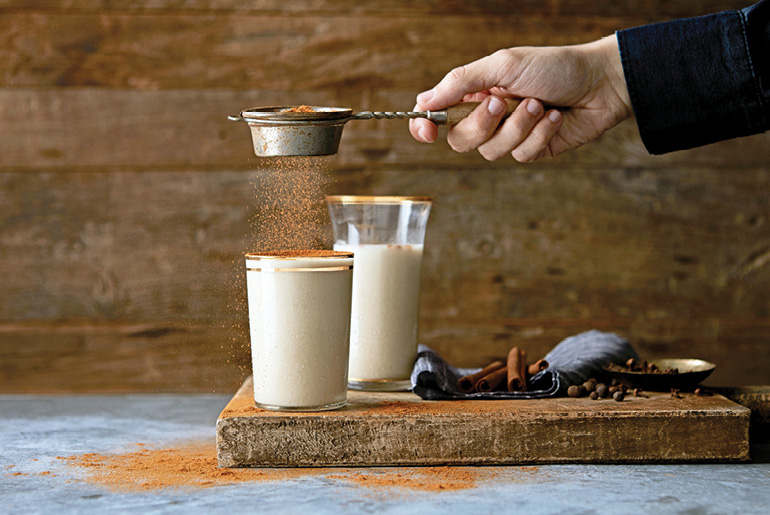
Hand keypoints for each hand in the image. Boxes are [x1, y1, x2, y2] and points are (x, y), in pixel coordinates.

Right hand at [409, 35, 632, 161]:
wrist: (601, 82)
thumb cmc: (554, 66)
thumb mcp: (503, 64)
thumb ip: (461, 82)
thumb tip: (425, 101)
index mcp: (474, 92)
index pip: (437, 115)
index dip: (425, 126)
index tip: (428, 132)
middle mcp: (488, 116)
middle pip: (460, 140)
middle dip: (482, 124)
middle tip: (502, 102)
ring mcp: (509, 135)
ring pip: (492, 151)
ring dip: (519, 126)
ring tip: (540, 104)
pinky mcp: (532, 150)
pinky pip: (521, 155)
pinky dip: (539, 134)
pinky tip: (555, 117)